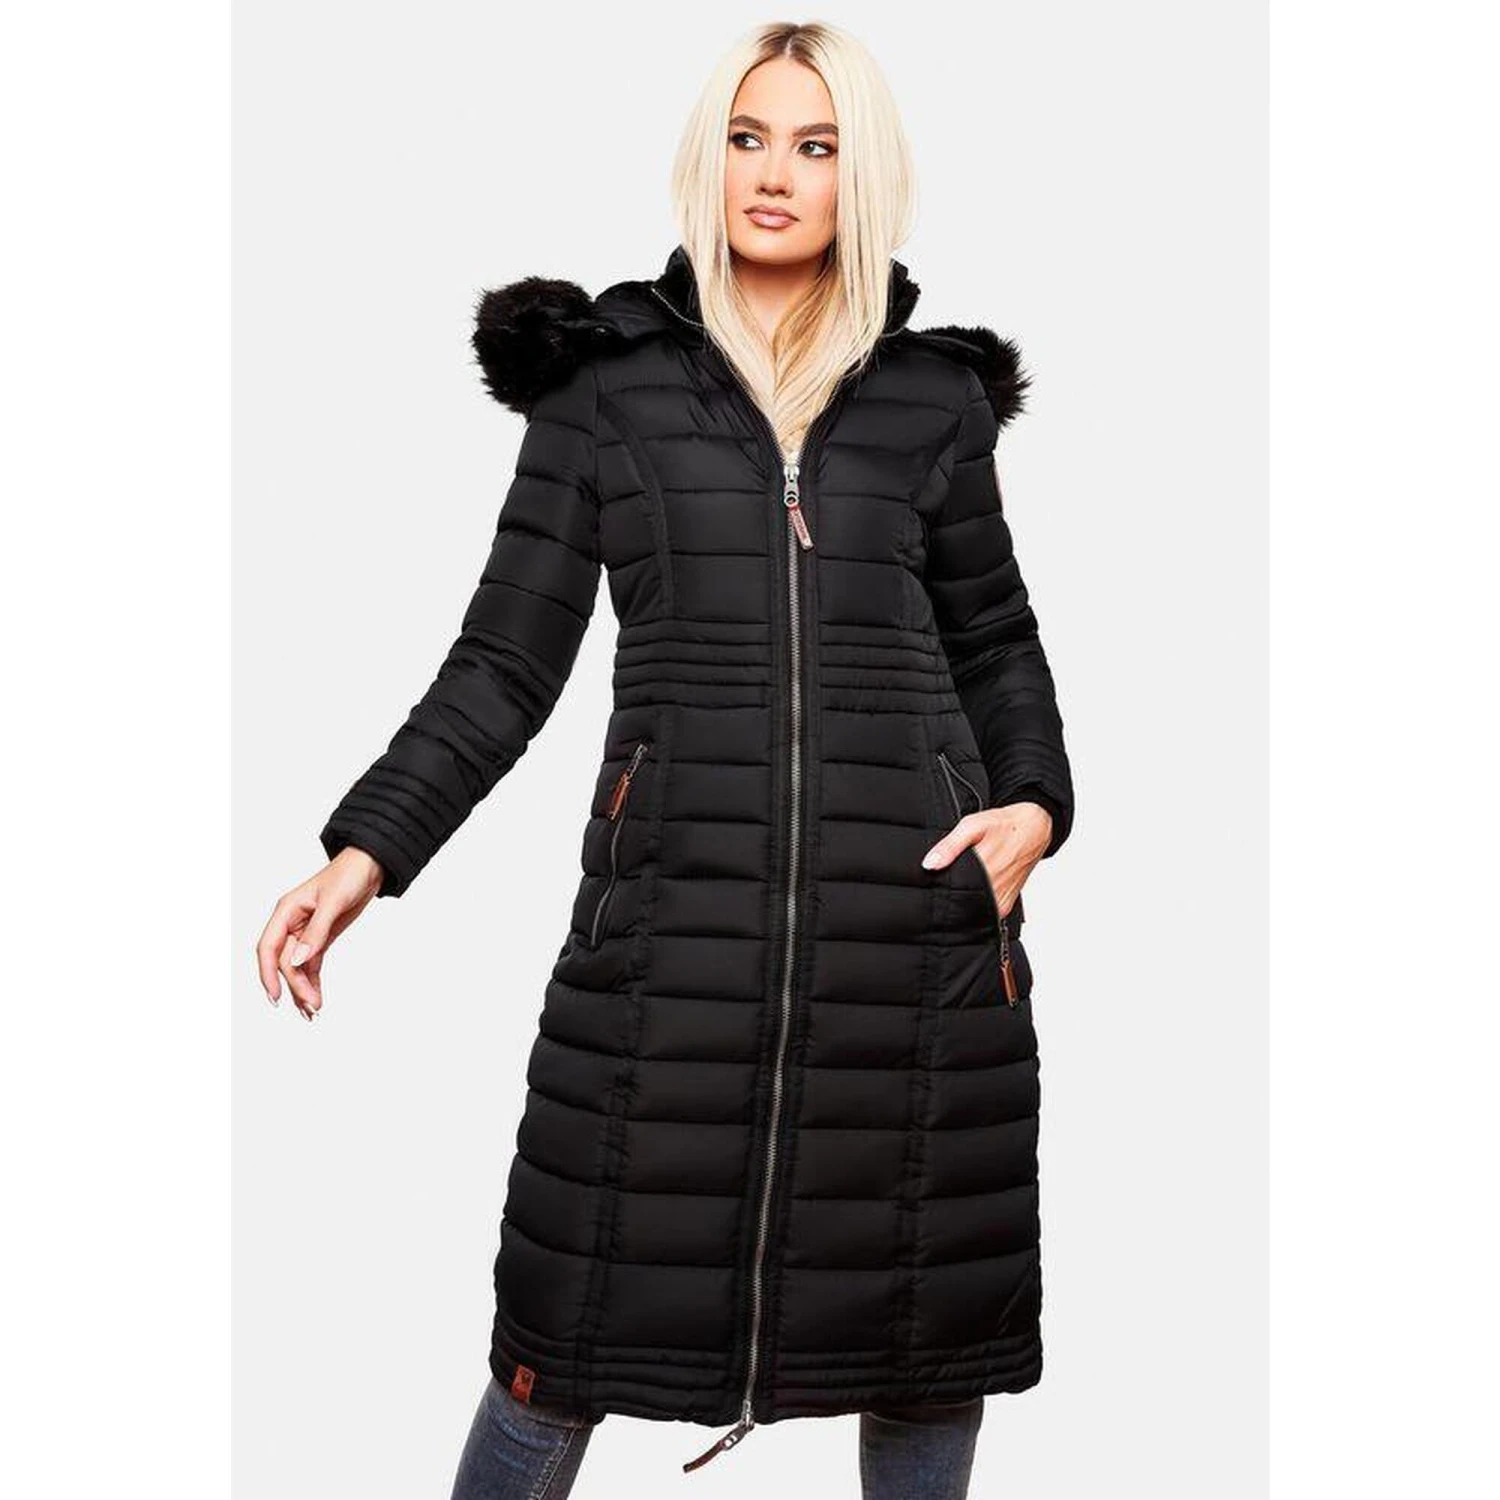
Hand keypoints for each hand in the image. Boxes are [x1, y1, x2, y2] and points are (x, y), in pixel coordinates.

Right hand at [255, 847, 383, 1018]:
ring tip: (312, 1012)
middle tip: (311, 1006)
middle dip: (295, 985)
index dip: (267, 973)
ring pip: (297, 967)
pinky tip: (316, 998)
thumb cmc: (348, 875)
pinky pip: (311, 965)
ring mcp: (305, 933)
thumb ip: (316, 932)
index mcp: (286, 911)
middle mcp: (292, 923)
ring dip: (302, 989)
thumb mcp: (333, 902)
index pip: (268, 947)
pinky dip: (313, 981)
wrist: (369, 866)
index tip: (276, 996)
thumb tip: (297, 961)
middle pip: (284, 961)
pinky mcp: (320, 939)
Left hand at [920, 801, 1052, 919]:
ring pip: (973, 909)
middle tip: (947, 881)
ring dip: (964, 899)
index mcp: (985, 869)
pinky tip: (974, 889)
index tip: (932, 883)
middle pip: (962, 902)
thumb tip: (929, 864)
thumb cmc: (1005, 825)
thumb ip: (949, 846)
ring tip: (962, 882)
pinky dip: (977, 903)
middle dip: (951, 894)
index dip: (940, 888)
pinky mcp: (1006, 905)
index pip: (952, 891)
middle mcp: (995, 889)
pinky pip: (986, 912)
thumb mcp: (972, 826)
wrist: (1034, 829)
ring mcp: (1002, 900)